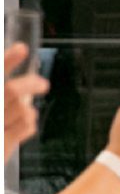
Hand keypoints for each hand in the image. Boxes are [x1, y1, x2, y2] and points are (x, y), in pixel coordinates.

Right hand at [3, 44, 49, 161]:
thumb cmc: (0, 129)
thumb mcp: (4, 109)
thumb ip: (9, 95)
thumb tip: (30, 84)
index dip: (8, 60)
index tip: (22, 49)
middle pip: (10, 90)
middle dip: (30, 84)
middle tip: (42, 84)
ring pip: (22, 107)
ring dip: (27, 108)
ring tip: (23, 113)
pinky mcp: (2, 145)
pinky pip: (27, 126)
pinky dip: (30, 122)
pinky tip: (24, 124)